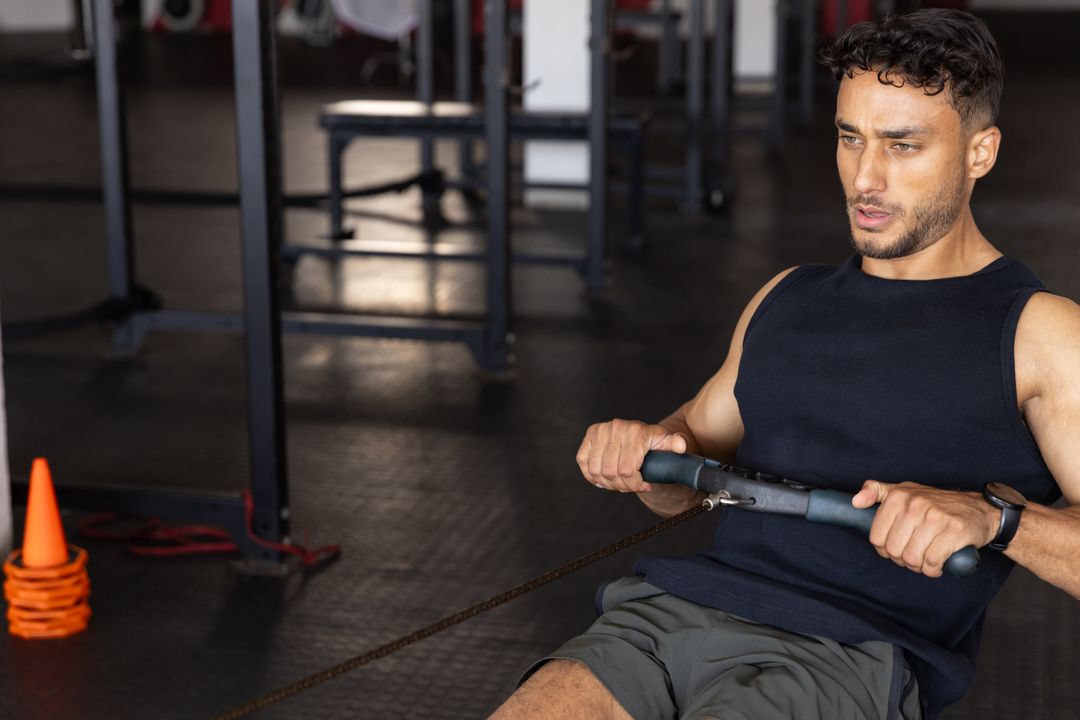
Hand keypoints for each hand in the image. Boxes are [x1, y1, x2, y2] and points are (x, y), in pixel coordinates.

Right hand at [576, 419, 687, 492]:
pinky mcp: (588, 438)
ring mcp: (600, 431)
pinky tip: (605, 478)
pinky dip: (593, 475)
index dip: (635, 484)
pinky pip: (584, 463)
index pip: (628, 470)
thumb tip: (680, 446)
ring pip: (597, 471)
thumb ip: (676, 444)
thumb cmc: (653, 443)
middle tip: (632, 486)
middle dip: (623, 486)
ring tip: (620, 483)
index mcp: (636, 430)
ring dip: (608, 483)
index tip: (644, 485)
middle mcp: (616, 427)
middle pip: (612, 472)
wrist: (640, 435)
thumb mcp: (667, 444)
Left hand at [852, 480, 998, 576]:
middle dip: (902, 559)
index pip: (876, 537)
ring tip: (924, 559)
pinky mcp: (954, 531)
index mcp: (899, 496)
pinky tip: (937, 564)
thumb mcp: (905, 491)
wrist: (978, 509)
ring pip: (912, 558)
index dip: (884, 549)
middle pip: (894, 550)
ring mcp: (935, 517)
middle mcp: (915, 504)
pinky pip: (932, 562)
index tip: (895, 547)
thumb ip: (876, 492)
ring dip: (918, 566)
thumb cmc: (937, 504)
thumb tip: (855, 501)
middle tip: (913, 555)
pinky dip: (932, 569)